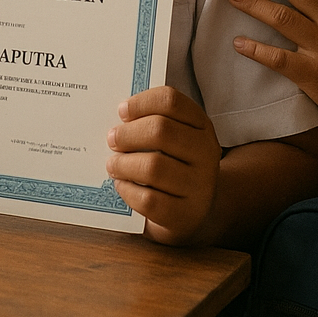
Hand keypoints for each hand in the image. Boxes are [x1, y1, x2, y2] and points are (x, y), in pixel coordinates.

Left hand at [106, 86, 220, 245]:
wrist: (194, 210)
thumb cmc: (174, 165)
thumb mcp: (174, 139)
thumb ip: (151, 122)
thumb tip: (119, 116)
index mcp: (202, 126)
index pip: (171, 101)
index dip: (141, 102)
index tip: (122, 111)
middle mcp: (206, 153)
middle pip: (161, 130)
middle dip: (128, 134)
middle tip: (112, 139)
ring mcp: (199, 186)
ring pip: (153, 167)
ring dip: (124, 164)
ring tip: (113, 164)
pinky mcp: (185, 215)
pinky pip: (149, 200)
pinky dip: (128, 191)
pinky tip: (122, 185)